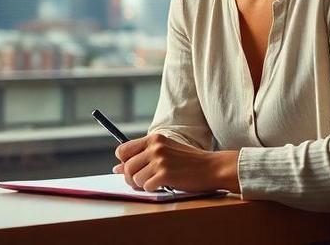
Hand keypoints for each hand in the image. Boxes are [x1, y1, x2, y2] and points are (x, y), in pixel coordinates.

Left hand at [112, 132, 240, 192]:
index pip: (122, 150)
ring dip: (144, 185)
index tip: (133, 169)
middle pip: (127, 167)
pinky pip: (147, 187)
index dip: (124, 163)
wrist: (212, 167)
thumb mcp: (166, 151)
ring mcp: (160, 160)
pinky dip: (154, 189)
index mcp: (154, 139)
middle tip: (144, 182)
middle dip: (131, 179)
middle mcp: (155, 147)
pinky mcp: (165, 174)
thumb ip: (142, 157)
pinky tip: (164, 185)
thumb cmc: (189, 161)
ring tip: (157, 182)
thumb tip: (116, 169)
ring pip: (135, 179)